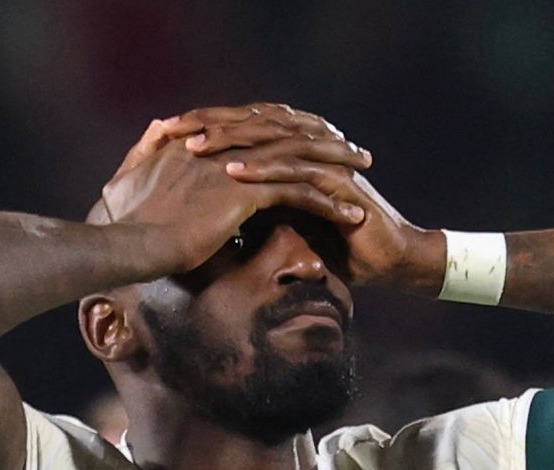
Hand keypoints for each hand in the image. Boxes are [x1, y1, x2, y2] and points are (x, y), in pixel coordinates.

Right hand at [98, 114, 370, 272]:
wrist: (130, 243)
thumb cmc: (127, 221)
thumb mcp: (132, 177)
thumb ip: (147, 150)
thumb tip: (157, 130)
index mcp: (201, 138)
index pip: (257, 127)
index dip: (288, 131)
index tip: (313, 139)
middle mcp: (222, 144)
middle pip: (286, 134)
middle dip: (323, 140)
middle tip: (352, 149)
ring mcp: (236, 166)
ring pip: (299, 159)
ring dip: (336, 167)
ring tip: (364, 175)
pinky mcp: (247, 193)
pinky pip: (300, 194)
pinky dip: (329, 204)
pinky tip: (352, 216)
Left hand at [163, 104, 439, 291]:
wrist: (388, 261)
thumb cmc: (338, 245)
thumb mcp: (286, 224)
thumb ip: (257, 208)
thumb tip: (213, 208)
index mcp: (294, 150)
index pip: (244, 128)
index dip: (206, 127)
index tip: (165, 133)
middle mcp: (308, 146)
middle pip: (252, 125)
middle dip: (209, 126)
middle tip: (171, 129)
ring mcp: (324, 160)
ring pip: (269, 142)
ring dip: (230, 143)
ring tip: (194, 147)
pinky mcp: (337, 181)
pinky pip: (293, 170)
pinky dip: (262, 171)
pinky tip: (233, 173)